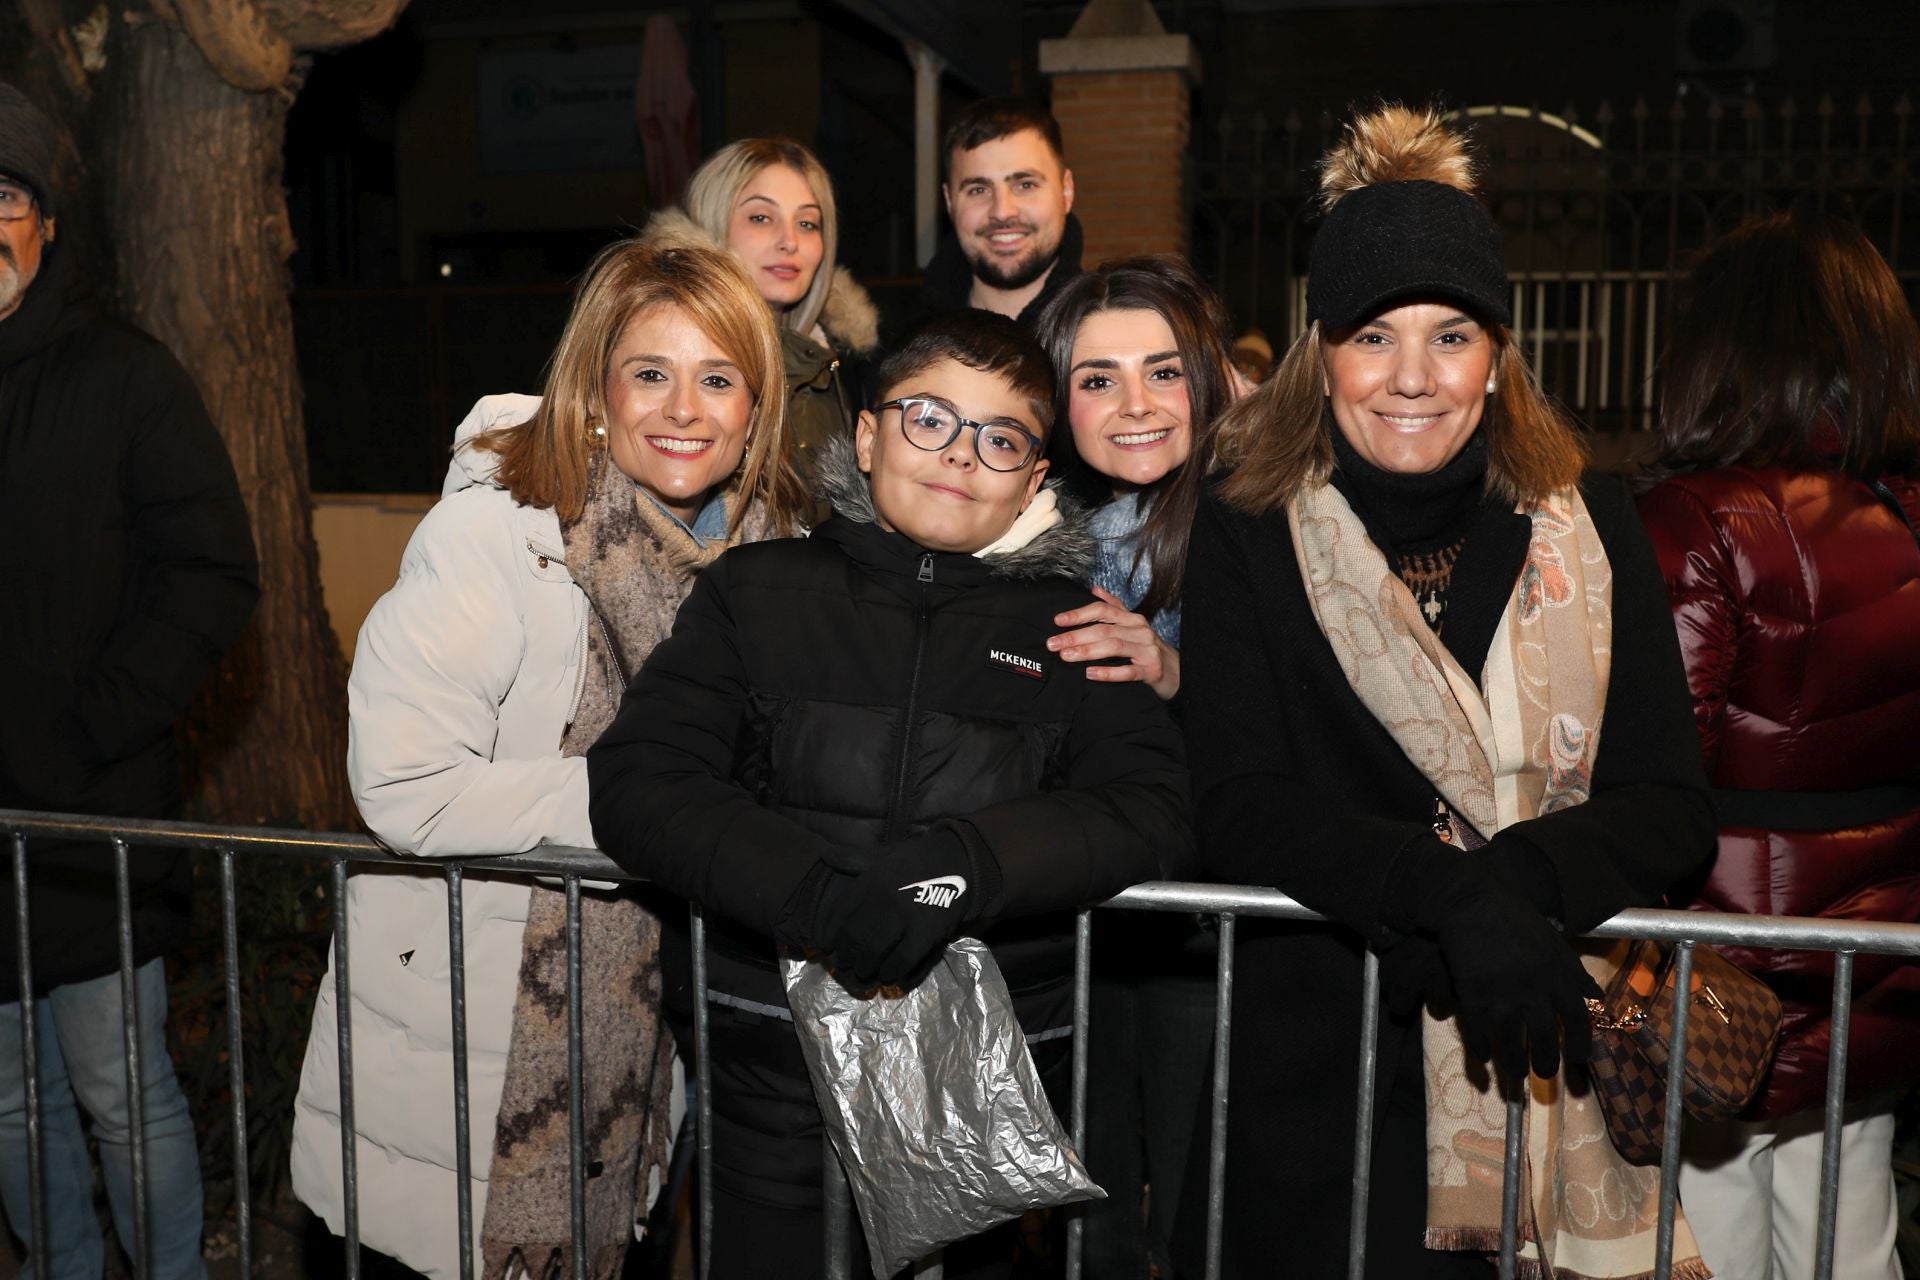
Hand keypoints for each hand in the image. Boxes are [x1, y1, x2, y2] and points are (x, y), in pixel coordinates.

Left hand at [813, 828, 988, 989]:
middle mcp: (883, 898)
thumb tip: (825, 855)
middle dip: (846, 957)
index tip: (827, 948)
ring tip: (864, 974)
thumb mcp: (883, 855)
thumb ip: (854, 860)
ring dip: (865, 968)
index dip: (829, 936)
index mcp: (869, 880)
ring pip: (874, 952)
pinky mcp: (926, 931)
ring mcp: (905, 916)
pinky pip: (902, 960)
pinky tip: (888, 975)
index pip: (838, 915)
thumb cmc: (916, 861)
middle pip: (854, 938)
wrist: (959, 861)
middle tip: (845, 967)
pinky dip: (892, 971)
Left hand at [1048, 587, 1180, 700]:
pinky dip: (1108, 672)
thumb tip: (1095, 589)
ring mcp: (1147, 650)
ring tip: (1066, 656)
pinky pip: (1127, 671)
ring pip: (1113, 647)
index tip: (1057, 621)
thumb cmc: (1148, 649)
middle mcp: (1140, 630)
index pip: (1103, 610)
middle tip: (1053, 644)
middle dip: (1075, 635)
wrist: (1178, 672)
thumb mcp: (1133, 625)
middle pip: (1103, 629)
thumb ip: (1114, 607)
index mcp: (1131, 619)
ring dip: (1087, 651)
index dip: (1079, 614)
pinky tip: (1090, 674)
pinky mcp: (1151, 670)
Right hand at [1389, 845, 1597, 1080]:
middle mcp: (1536, 990)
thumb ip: (1573, 972)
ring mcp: (1504, 995)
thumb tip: (1596, 995)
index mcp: (1559, 974)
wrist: (1473, 902)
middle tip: (1545, 1075)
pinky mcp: (1475, 996)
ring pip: (1513, 1044)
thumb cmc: (1515, 918)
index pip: (1578, 1019)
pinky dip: (1481, 1049)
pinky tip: (1483, 1057)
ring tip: (1515, 1075)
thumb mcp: (1553, 942)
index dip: (1581, 1044)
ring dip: (1514, 1065)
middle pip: (1546, 1039)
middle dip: (1546, 1063)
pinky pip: (1480, 1034)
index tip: (1579, 1060)